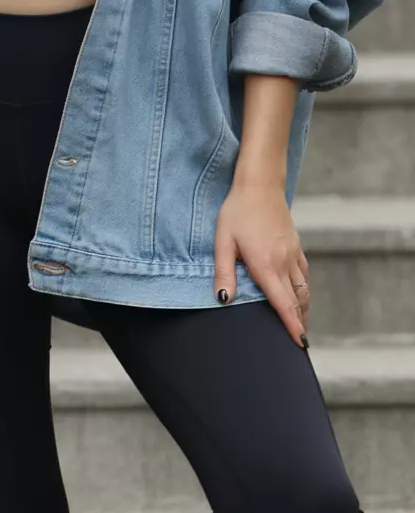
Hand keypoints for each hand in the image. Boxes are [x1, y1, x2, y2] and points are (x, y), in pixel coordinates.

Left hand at [213, 182, 309, 346]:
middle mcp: (284, 263)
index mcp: (266, 266)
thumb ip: (224, 272)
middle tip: (300, 342)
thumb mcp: (223, 241)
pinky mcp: (295, 243)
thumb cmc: (237, 210)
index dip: (292, 326)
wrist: (259, 183)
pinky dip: (304, 287)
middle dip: (300, 322)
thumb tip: (223, 299)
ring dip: (303, 307)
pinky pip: (303, 272)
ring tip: (301, 322)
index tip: (300, 344)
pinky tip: (299, 291)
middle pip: (297, 300)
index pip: (283, 304)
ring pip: (303, 288)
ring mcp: (293, 253)